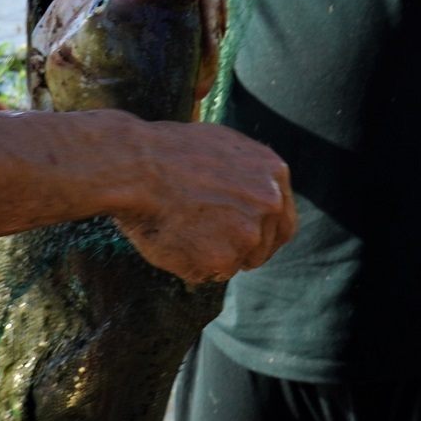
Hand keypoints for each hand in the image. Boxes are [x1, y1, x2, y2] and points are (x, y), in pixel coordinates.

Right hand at [111, 120, 296, 283]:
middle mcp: (269, 205)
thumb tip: (253, 195)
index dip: (264, 235)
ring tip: (181, 228)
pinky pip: (207, 273)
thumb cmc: (170, 151)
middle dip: (237, 249)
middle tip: (206, 240)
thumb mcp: (225, 146)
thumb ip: (249, 174)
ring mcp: (247, 235)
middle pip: (262, 248)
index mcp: (274, 174)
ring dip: (211, 256)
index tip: (247, 241)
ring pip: (233, 262)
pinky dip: (190, 264)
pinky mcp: (222, 260)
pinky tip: (172, 238)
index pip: (283, 222)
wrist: (136, 167)